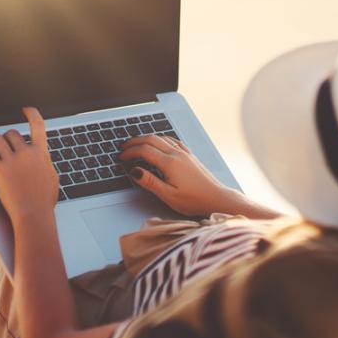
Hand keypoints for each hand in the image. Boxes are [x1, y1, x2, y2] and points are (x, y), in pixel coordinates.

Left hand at [0, 107, 58, 222]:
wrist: (34, 214)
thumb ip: (45, 163)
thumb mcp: (52, 177)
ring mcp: (12, 161)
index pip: (38, 125)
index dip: (31, 114)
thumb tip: (42, 157)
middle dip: (6, 136)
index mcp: (41, 153)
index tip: (26, 109)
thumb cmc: (44, 201)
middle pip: (12, 133)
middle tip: (1, 140)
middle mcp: (26, 153)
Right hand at [118, 135, 242, 216]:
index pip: (144, 151)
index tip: (121, 157)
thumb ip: (149, 182)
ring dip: (147, 138)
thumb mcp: (168, 195)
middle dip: (135, 141)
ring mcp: (185, 153)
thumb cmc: (194, 200)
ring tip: (137, 144)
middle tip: (123, 147)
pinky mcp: (190, 156)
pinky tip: (159, 142)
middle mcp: (177, 154)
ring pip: (162, 138)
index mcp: (170, 163)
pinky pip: (172, 140)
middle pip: (151, 139)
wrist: (216, 198)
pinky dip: (161, 139)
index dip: (130, 152)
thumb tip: (134, 171)